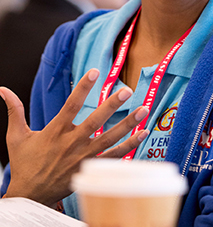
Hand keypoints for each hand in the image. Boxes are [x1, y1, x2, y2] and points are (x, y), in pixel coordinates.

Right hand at [0, 68, 148, 206]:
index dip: (82, 88)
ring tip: (144, 109)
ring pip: (109, 139)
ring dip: (128, 124)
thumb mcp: (16, 137)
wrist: (30, 196)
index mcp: (55, 132)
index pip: (71, 105)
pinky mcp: (90, 169)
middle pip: (95, 122)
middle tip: (127, 90)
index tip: (95, 71)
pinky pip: (114, 157)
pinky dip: (130, 146)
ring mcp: (83, 158)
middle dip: (112, 105)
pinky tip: (143, 133)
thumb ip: (14, 111)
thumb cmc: (25, 164)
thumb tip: (2, 89)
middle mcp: (71, 143)